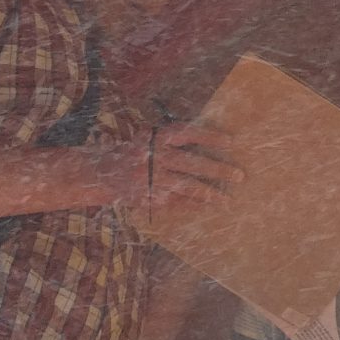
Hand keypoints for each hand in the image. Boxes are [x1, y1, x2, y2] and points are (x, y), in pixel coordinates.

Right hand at [115, 125, 242, 210]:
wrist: (100, 173)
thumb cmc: (133, 152)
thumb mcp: (149, 138)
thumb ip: (172, 140)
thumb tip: (210, 140)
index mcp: (155, 138)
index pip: (187, 134)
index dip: (209, 137)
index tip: (231, 141)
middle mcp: (154, 157)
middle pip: (191, 163)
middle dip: (217, 169)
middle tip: (240, 175)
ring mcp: (152, 180)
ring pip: (187, 186)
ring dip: (209, 193)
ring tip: (227, 199)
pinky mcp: (149, 198)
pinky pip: (177, 202)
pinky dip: (194, 204)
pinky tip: (209, 206)